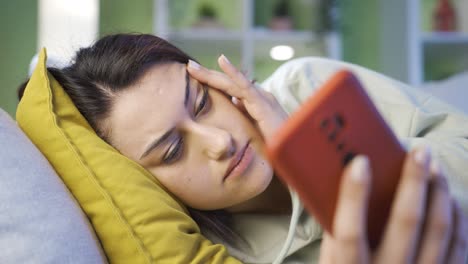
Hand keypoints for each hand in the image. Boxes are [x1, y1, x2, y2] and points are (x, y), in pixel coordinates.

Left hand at [187, 55, 287, 142]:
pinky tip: (221, 61)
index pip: (229, 91)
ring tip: (192, 66)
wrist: (295, 156)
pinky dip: (233, 73)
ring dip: (211, 73)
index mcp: (254, 105)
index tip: (193, 78)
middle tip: (188, 67)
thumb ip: (245, 117)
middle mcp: (258, 97)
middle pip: (228, 84)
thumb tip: (233, 104)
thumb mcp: (254, 133)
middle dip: (207, 75)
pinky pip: (245, 86)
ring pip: (232, 83)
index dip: (211, 84)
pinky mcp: (264, 103)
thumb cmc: (276, 148)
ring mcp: (261, 98)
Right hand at [319, 147, 467, 263]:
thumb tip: (342, 192)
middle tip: (419, 152)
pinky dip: (458, 218)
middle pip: (405, 223)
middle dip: (413, 182)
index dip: (353, 196)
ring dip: (439, 193)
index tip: (359, 162)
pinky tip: (450, 198)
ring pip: (439, 231)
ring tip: (434, 167)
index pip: (348, 233)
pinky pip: (459, 247)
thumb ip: (335, 237)